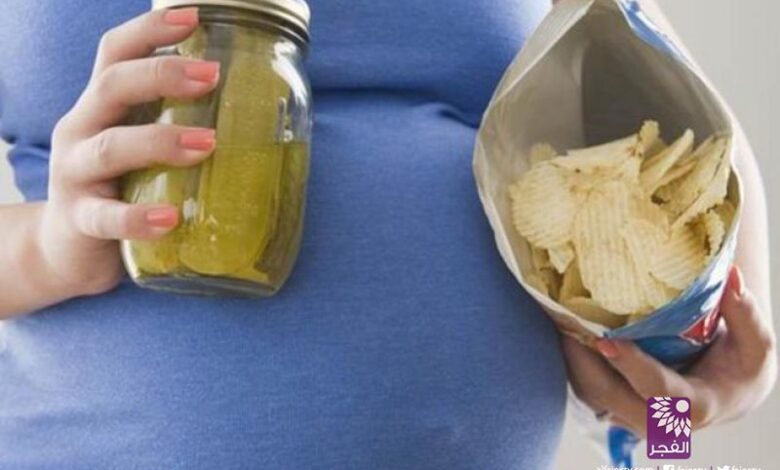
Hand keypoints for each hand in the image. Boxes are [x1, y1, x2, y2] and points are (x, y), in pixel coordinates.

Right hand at [38, 8, 218, 296]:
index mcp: (101, 107)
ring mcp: (75, 175)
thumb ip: (175, 126)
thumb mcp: (140, 149)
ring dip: (161, 141)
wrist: (69, 249)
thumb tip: (255, 114)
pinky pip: (105, 218)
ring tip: (207, 144)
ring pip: (111, 147)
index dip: (149, 31)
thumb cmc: (121, 189)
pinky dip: (137, 218)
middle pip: (112, 86)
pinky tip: (170, 218)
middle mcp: (82, 130)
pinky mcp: (79, 220)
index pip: (115, 54)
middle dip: (162, 76)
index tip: (193, 17)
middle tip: (212, 76)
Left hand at [562, 266, 776, 436]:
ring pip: (589, 392)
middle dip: (583, 358)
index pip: (658, 391)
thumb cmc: (740, 366)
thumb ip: (743, 312)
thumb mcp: (755, 343)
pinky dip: (572, 359)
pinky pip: (584, 386)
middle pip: (608, 394)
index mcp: (694, 406)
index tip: (608, 342)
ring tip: (558, 315)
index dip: (632, 367)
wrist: (727, 393)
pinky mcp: (614, 407)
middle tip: (565, 316)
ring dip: (571, 357)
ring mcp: (631, 417)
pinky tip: (565, 325)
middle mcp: (657, 420)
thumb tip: (731, 275)